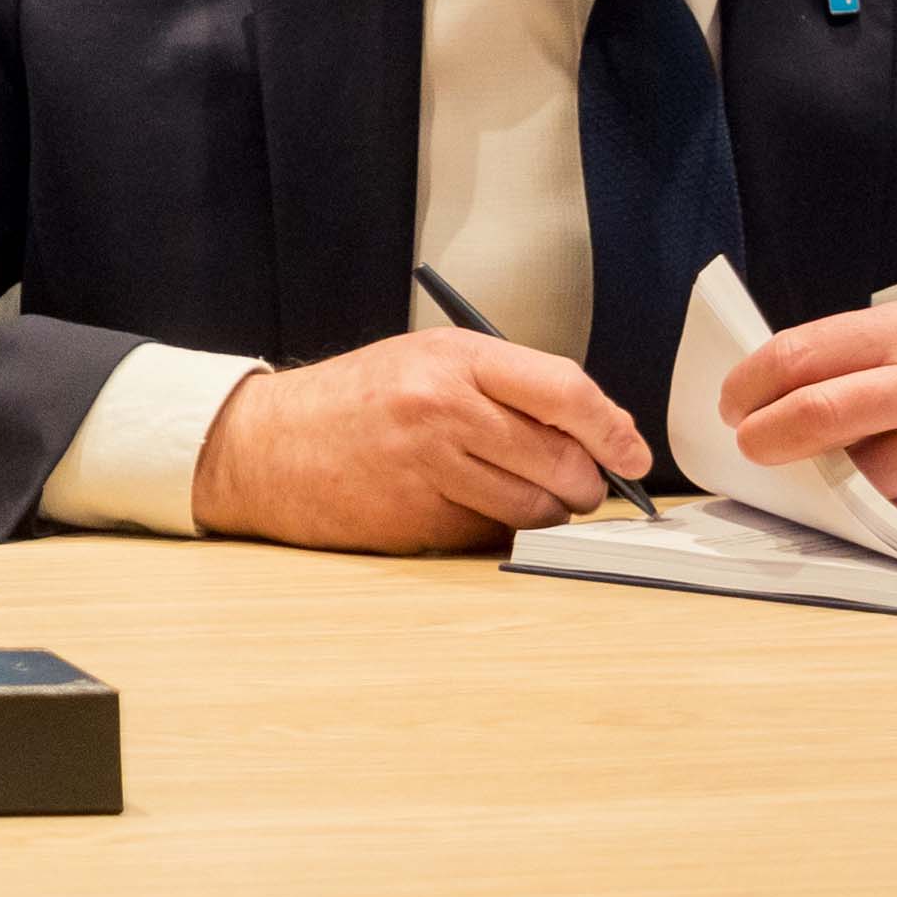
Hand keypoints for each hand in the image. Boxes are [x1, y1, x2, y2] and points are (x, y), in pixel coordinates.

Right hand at [193, 330, 647, 554]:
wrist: (264, 446)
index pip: (566, 392)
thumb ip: (510, 386)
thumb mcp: (429, 362)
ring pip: (536, 509)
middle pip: (563, 462)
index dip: (613, 430)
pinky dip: (495, 530)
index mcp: (454, 359)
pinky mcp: (414, 519)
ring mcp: (427, 468)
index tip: (632, 455)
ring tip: (513, 495)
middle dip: (583, 484)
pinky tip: (463, 508)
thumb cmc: (355, 402)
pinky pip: (492, 536)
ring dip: (544, 513)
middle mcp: (442, 409)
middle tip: (571, 484)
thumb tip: (603, 434)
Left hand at [716, 297, 896, 538]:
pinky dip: (890, 516)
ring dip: (834, 486)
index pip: (801, 355)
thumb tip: (781, 395)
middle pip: (819, 415)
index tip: (733, 407)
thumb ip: (870, 354)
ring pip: (865, 481)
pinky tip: (891, 501)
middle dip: (766, 438)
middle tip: (751, 449)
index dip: (749, 385)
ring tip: (832, 477)